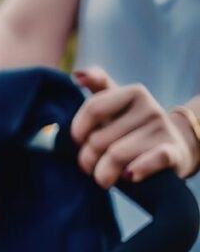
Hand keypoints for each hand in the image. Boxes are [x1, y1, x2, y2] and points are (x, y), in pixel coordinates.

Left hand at [71, 68, 199, 187]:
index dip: (78, 131)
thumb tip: (77, 74)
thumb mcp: (116, 105)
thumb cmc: (132, 128)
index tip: (78, 141)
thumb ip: (98, 87)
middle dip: (87, 159)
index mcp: (133, 93)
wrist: (173, 147)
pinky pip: (151, 160)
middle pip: (98, 139)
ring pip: (115, 156)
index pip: (93, 108)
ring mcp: (162, 130)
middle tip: (91, 164)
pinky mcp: (173, 153)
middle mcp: (150, 108)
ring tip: (104, 176)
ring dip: (102, 174)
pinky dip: (136, 170)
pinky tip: (129, 175)